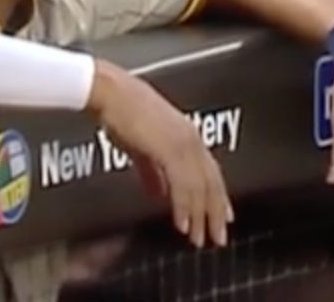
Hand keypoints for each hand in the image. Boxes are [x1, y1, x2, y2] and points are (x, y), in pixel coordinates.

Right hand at [86, 61, 231, 246]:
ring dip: (200, 215)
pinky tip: (183, 224)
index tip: (222, 215)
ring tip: (200, 238)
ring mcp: (182, 143)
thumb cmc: (122, 113)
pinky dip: (184, 207)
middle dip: (215, 211)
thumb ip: (152, 171)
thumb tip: (158, 193)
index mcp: (187, 135)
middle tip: (218, 237)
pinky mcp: (170, 149)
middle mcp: (190, 139)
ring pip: (200, 186)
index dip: (217, 195)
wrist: (111, 94)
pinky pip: (182, 184)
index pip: (210, 171)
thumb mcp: (141, 147)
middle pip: (211, 181)